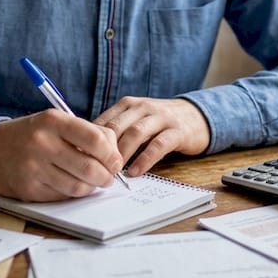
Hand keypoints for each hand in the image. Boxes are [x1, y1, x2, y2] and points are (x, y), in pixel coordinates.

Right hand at [0, 109, 123, 201]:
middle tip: (108, 177)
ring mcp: (33, 167)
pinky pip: (62, 197)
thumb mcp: (57, 123)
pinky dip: (72, 194)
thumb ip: (87, 133)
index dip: (112, 154)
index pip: (95, 139)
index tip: (116, 161)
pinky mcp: (28, 189)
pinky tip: (71, 185)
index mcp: (53, 121)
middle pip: (89, 167)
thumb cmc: (34, 135)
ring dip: (91, 187)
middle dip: (106, 176)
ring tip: (91, 182)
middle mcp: (42, 143)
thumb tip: (115, 156)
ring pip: (78, 187)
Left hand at [93, 97, 210, 175]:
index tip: (81, 160)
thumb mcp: (136, 120)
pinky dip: (145, 159)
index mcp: (128, 104)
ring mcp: (161, 117)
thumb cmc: (159, 123)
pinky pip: (158, 145)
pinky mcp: (177, 131)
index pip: (104, 121)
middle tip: (94, 169)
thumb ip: (116, 131)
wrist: (196, 116)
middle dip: (104, 149)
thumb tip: (86, 150)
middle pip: (117, 127)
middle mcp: (143, 106)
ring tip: (113, 172)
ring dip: (122, 154)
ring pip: (136, 133)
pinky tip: (135, 172)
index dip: (90, 141)